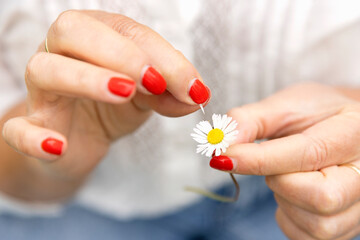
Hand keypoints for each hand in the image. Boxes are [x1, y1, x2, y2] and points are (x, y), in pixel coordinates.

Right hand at [1, 10, 209, 199]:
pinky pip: (17, 129)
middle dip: (118, 52)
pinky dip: (34, 136)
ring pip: (44, 70)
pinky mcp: (30, 126)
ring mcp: (42, 90)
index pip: (126, 32)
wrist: (80, 139)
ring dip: (86, 79)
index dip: (161, 56)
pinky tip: (59, 146)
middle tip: (153, 79)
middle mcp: (63, 53)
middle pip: (73, 31)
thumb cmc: (113, 107)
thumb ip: (170, 92)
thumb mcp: (148, 96)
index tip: (192, 87)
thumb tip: (197, 96)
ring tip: (123, 93)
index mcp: (96, 37)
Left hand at [209, 83, 359, 238]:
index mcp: (353, 133)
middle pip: (321, 198)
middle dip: (280, 182)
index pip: (307, 154)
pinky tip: (293, 195)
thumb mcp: (285, 106)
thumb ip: (250, 121)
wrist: (345, 128)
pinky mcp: (348, 225)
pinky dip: (289, 218)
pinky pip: (309, 238)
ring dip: (284, 200)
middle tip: (274, 165)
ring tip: (288, 175)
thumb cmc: (316, 115)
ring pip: (316, 225)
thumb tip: (221, 145)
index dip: (260, 160)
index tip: (224, 158)